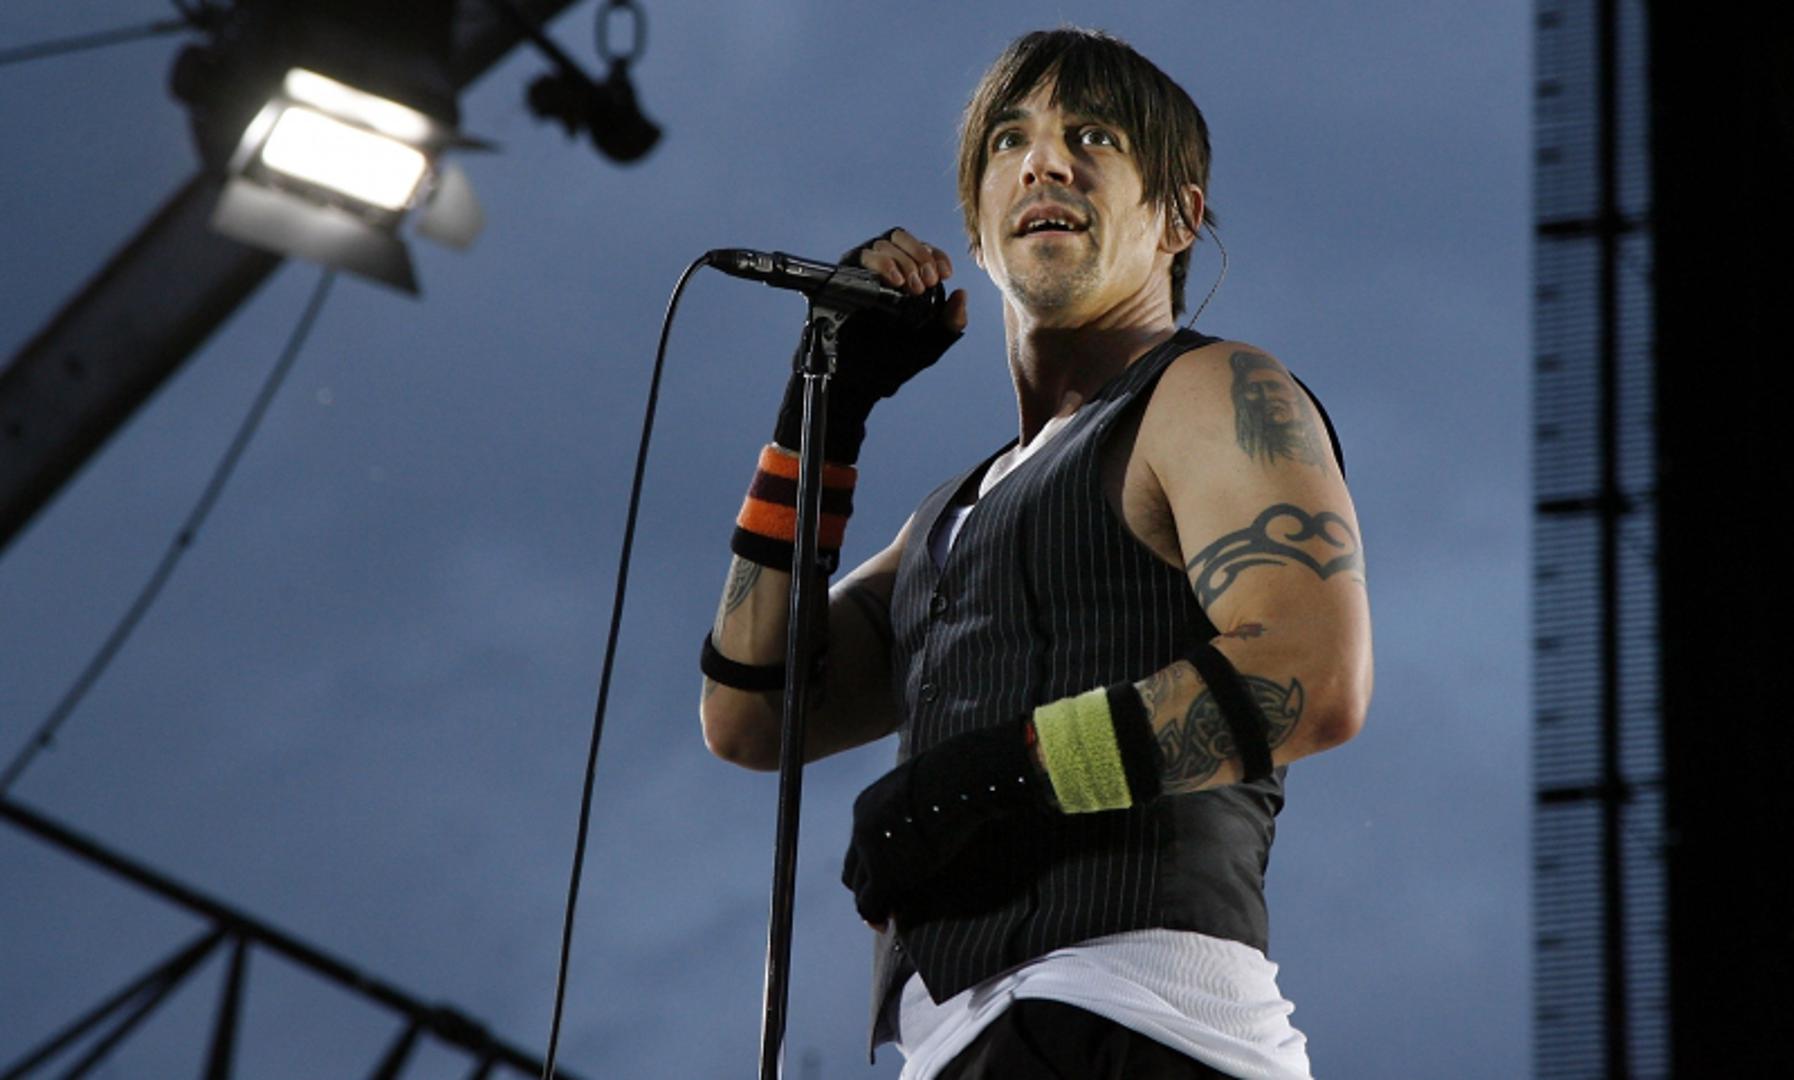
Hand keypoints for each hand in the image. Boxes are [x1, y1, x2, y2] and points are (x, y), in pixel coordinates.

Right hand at [773, 228, 967, 463]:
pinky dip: (883, 263)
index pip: (923, 251)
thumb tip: (962, 295)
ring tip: (910, 286)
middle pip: (903, 239)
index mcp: (907, 282)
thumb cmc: (891, 364)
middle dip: (919, 255)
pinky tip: (895, 280)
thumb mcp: (930, 346)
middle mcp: (885, 273)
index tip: (945, 273)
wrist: (859, 378)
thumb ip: (950, 325)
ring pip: (885, 244)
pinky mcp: (844, 277)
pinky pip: (863, 256)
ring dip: (903, 260)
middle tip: (926, 282)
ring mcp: (864, 273)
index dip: (935, 256)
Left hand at [840, 721, 1045, 926]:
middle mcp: (862, 825)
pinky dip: (877, 915)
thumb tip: (951, 795)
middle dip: (866, 884)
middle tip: (885, 902)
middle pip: (853, 865)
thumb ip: (924, 797)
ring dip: (873, 901)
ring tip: (887, 915)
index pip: (861, 842)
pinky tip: (888, 922)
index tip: (890, 875)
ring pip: (858, 887)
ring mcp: (870, 850)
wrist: (959, 780)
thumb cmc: (959, 775)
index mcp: (870, 803)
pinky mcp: (884, 874)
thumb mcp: (930, 783)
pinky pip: (871, 904)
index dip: (871, 862)